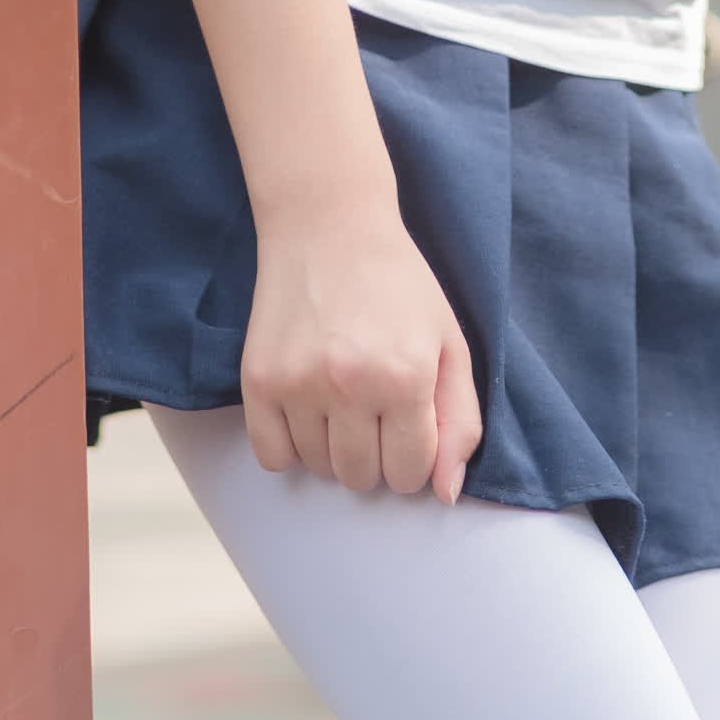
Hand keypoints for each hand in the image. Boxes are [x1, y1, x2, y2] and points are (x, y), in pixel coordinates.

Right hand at [239, 198, 482, 497]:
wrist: (327, 225)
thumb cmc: (398, 287)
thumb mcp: (450, 346)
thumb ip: (460, 423)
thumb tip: (445, 495)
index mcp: (406, 378)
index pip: (408, 474)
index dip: (411, 457)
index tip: (406, 425)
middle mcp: (350, 385)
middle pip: (361, 478)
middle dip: (374, 456)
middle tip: (373, 410)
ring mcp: (299, 383)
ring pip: (319, 468)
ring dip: (333, 448)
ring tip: (340, 401)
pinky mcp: (258, 379)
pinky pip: (272, 456)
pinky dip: (289, 446)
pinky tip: (306, 411)